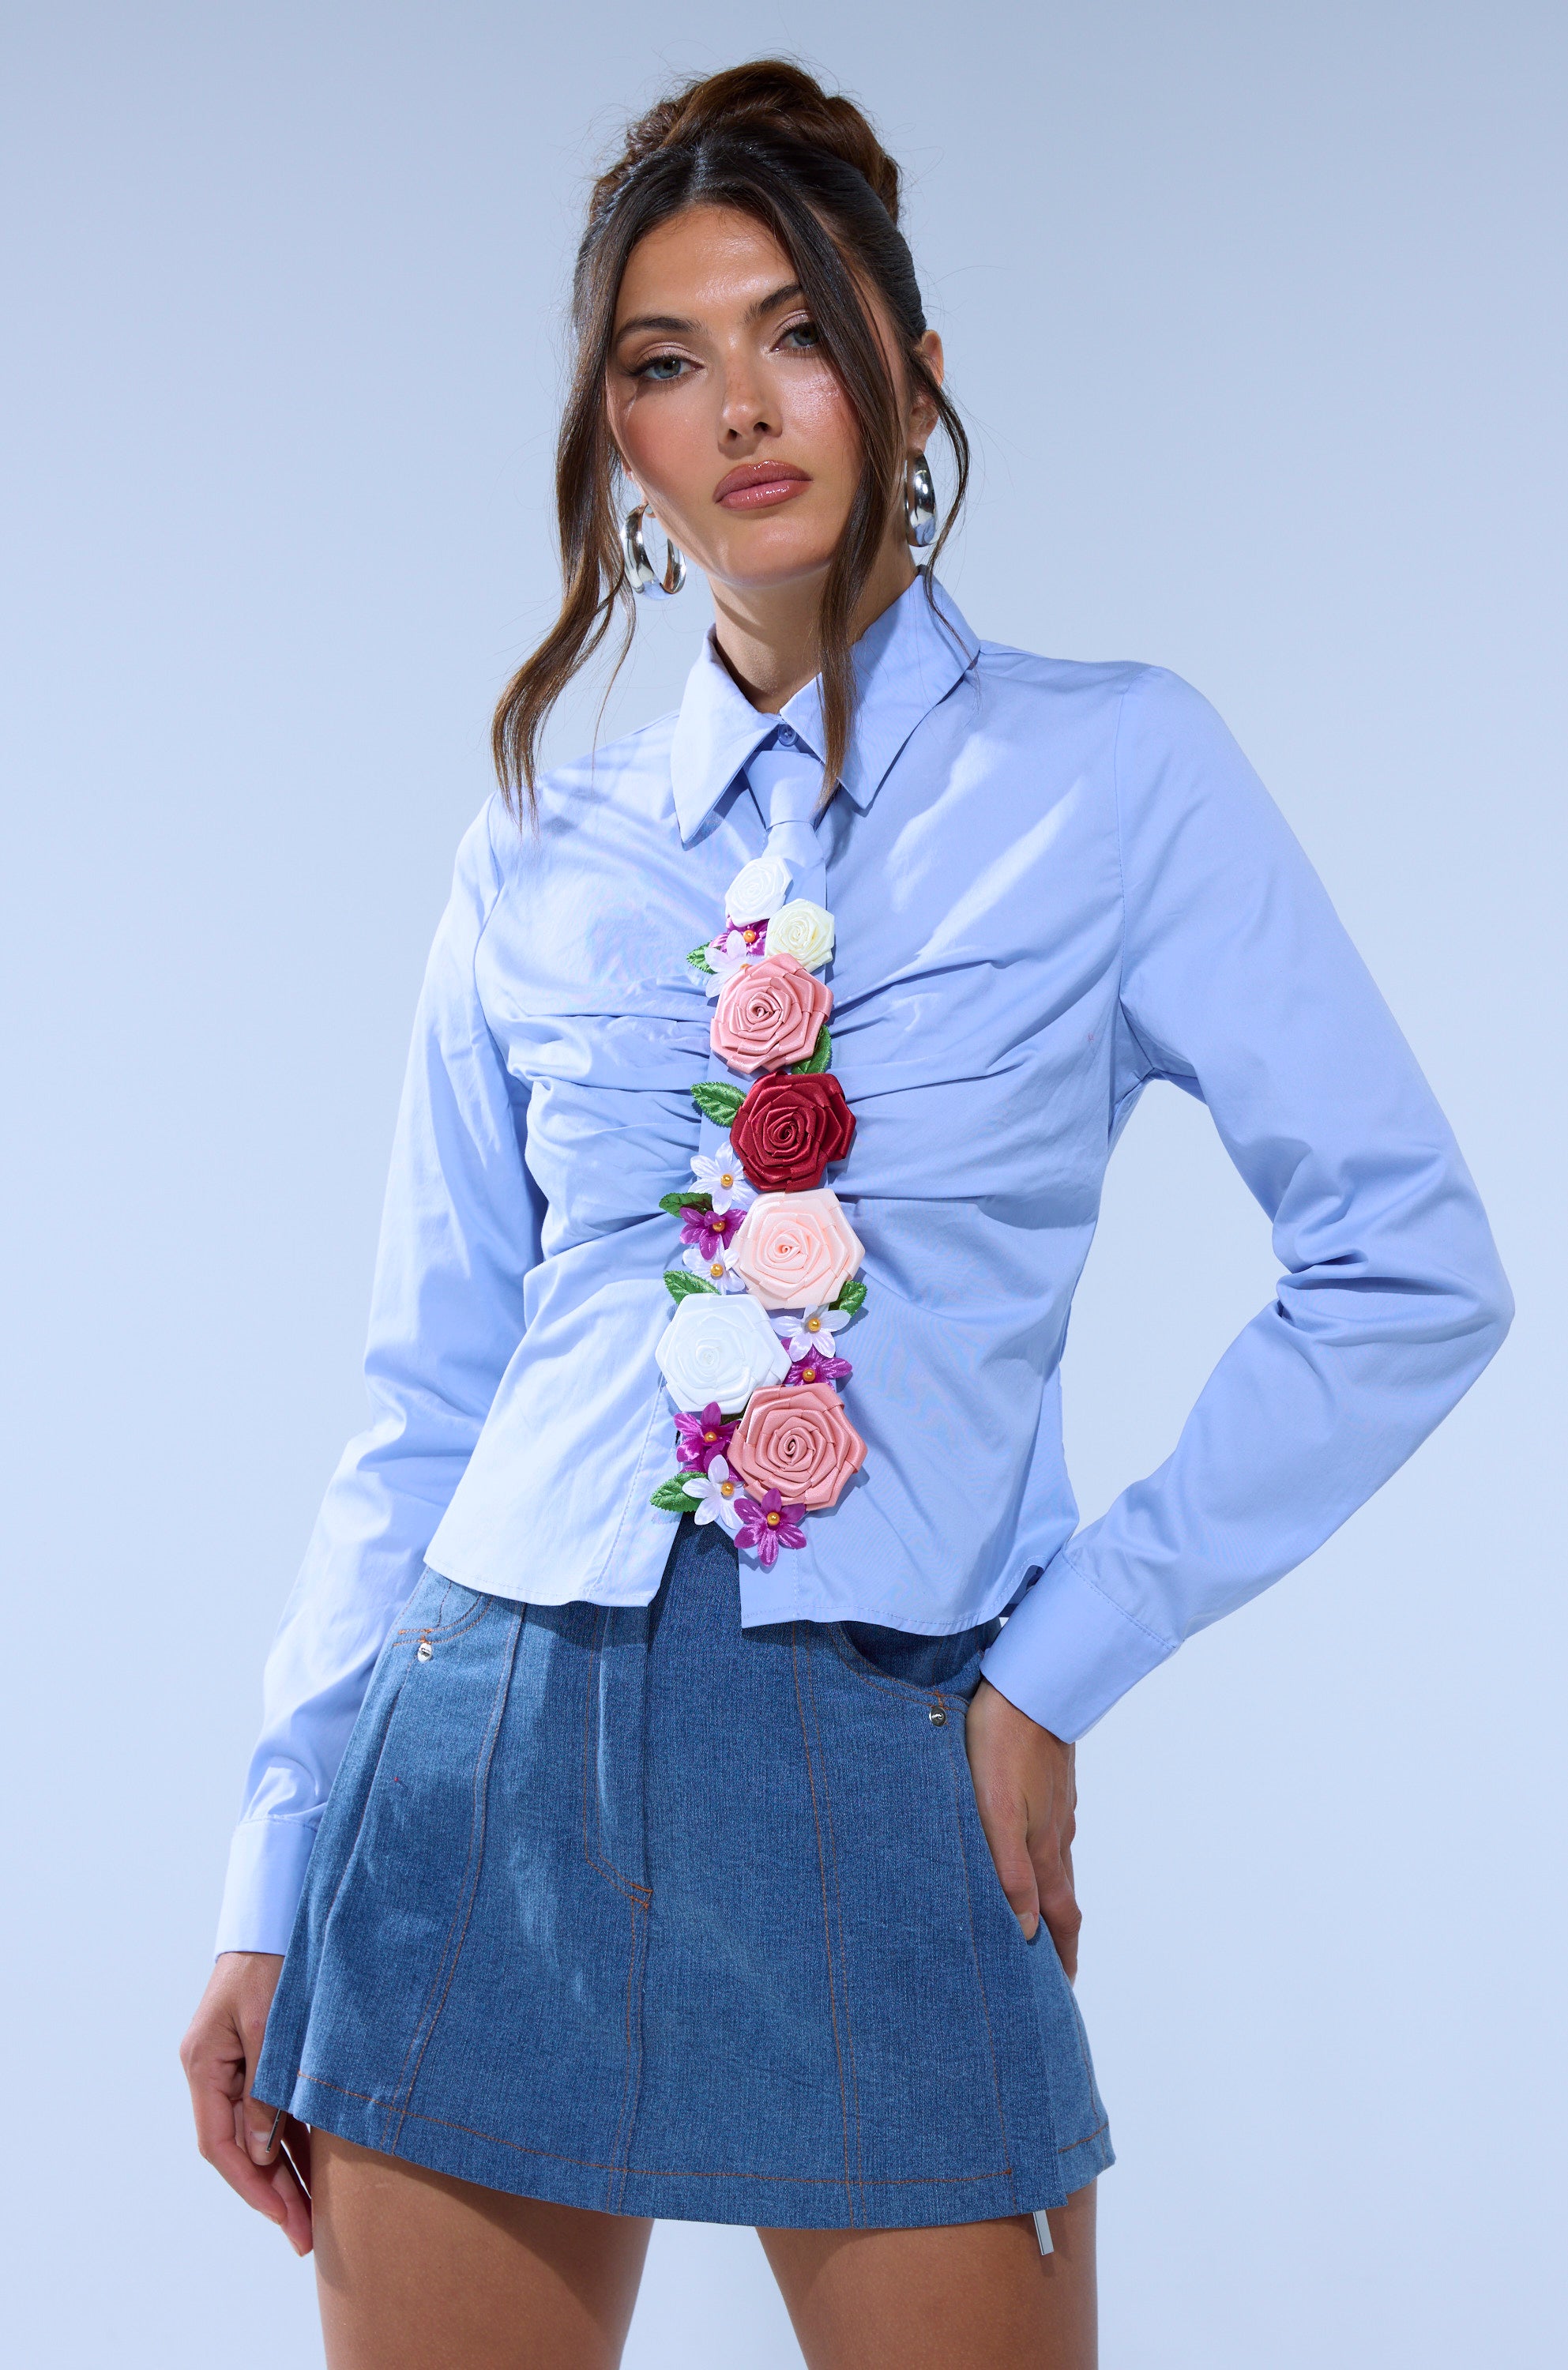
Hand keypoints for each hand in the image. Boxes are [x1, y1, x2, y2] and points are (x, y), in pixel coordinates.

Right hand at [180, 1951, 312, 2254]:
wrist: (280, 1913)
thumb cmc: (273, 1961)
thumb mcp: (268, 2025)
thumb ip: (265, 2087)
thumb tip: (259, 2153)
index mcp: (203, 2065)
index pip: (219, 2144)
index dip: (250, 2187)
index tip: (284, 2219)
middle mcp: (214, 2071)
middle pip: (238, 2148)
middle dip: (272, 2194)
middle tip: (306, 2236)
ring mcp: (236, 2065)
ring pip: (256, 2134)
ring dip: (284, 2173)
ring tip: (315, 2218)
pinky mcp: (260, 2057)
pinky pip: (272, 2111)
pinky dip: (292, 2140)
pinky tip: (316, 2170)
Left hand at [964, 1677, 1080, 1976]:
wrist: (1032, 1685)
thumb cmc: (1003, 1745)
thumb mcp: (997, 1812)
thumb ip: (1010, 1871)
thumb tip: (1025, 1931)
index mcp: (1043, 1849)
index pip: (1059, 1918)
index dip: (1062, 1957)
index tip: (1061, 1991)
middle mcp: (1057, 1835)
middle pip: (1063, 1899)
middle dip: (1061, 1938)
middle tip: (1054, 1970)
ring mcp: (1057, 1808)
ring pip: (1057, 1866)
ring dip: (1052, 1900)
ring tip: (1040, 1920)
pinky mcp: (1050, 1784)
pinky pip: (1051, 1836)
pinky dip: (1045, 1862)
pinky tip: (1032, 1853)